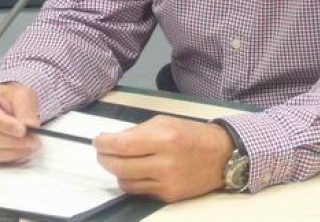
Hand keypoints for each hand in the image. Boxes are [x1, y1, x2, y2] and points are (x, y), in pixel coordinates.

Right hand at [0, 82, 41, 163]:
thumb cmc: (10, 98)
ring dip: (13, 151)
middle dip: (14, 141)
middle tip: (33, 141)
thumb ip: (25, 109)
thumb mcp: (22, 95)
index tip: (22, 130)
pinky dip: (8, 156)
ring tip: (30, 147)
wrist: (5, 104)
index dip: (6, 125)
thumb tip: (30, 125)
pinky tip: (21, 151)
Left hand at [94, 116, 234, 201]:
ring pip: (125, 182)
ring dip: (116, 172)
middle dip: (104, 158)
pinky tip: (132, 172)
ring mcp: (166, 182)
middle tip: (102, 152)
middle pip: (120, 166)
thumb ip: (140, 131)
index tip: (97, 141)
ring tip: (117, 161)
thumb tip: (115, 140)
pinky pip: (138, 191)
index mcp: (164, 139)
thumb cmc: (192, 134)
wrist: (221, 156)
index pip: (123, 145)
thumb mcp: (166, 122)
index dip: (104, 144)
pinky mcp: (168, 196)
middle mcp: (164, 163)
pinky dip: (131, 181)